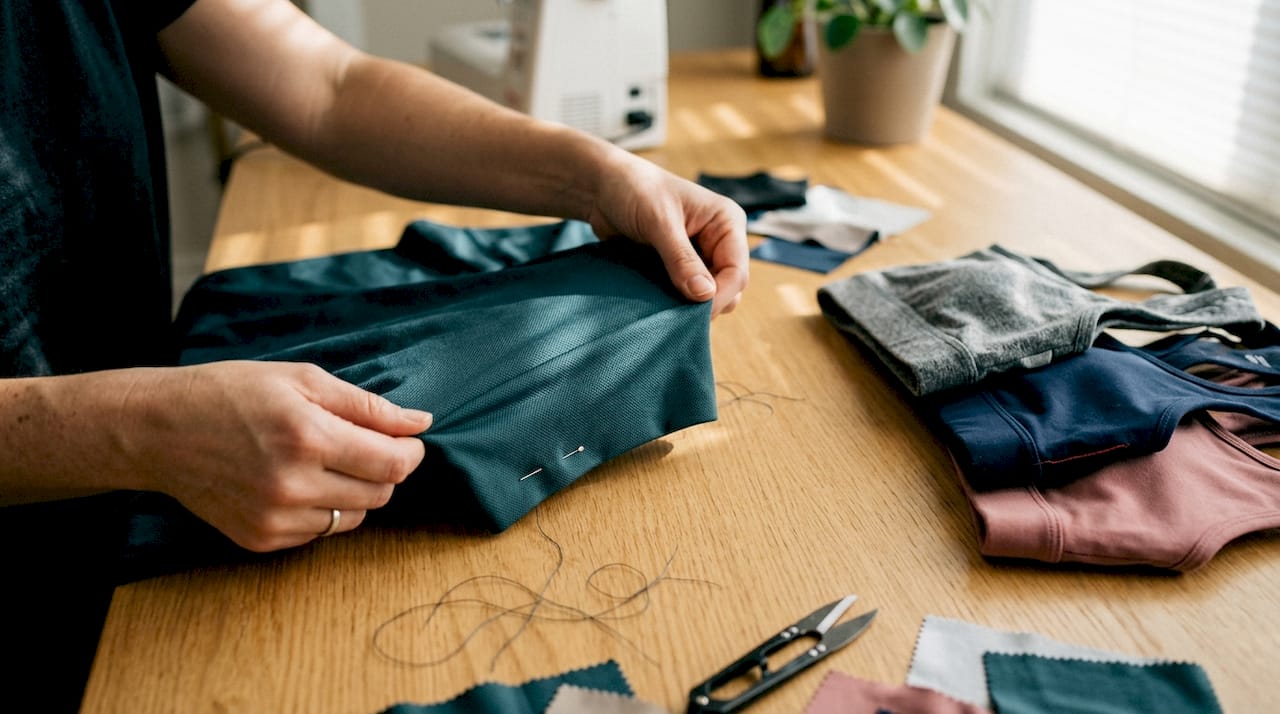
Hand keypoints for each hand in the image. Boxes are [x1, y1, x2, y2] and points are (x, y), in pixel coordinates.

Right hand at [122, 361, 429, 551]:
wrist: (158, 430)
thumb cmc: (232, 393)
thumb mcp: (302, 379)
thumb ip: (367, 405)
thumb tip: (421, 422)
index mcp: (308, 437)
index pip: (392, 464)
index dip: (411, 452)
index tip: (407, 439)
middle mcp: (293, 485)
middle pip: (380, 494)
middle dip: (385, 470)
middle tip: (363, 445)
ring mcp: (275, 518)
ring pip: (354, 518)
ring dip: (356, 492)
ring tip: (326, 461)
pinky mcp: (260, 539)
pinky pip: (320, 533)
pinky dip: (324, 510)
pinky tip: (298, 481)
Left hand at [586, 152, 748, 315]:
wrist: (601, 187)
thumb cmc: (634, 190)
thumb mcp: (659, 222)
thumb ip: (681, 259)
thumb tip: (705, 295)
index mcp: (726, 222)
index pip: (736, 272)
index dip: (719, 297)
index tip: (693, 315)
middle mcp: (718, 240)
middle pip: (727, 288)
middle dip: (705, 304)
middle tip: (675, 314)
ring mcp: (699, 255)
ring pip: (707, 296)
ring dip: (687, 305)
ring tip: (662, 306)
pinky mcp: (678, 267)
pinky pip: (684, 294)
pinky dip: (674, 302)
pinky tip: (656, 302)